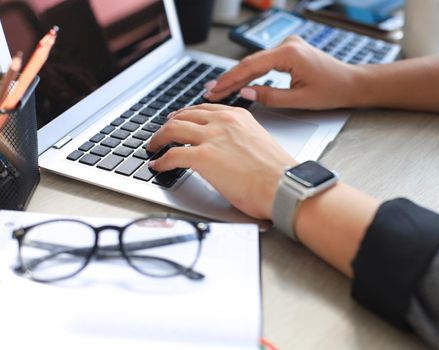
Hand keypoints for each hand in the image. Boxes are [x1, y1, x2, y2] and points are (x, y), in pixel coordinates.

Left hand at [147, 104, 296, 218]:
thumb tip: (227, 153)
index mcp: (238, 116)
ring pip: (173, 129)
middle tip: (161, 133)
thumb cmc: (278, 174)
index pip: (204, 109)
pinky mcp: (203, 157)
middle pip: (184, 115)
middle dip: (168, 124)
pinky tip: (158, 166)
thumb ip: (238, 141)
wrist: (285, 186)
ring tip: (153, 147)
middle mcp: (223, 121)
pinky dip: (161, 161)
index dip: (186, 115)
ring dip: (159, 138)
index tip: (179, 120)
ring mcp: (212, 137)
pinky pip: (172, 155)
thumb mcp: (258, 143)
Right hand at [204, 36, 362, 109]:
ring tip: (218, 88)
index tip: (214, 89)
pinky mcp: (289, 52)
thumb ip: (269, 96)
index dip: (230, 79)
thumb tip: (244, 93)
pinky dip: (251, 73)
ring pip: (255, 62)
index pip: (251, 66)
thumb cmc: (332, 90)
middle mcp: (287, 45)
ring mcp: (288, 46)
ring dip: (237, 76)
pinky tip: (237, 82)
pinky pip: (264, 62)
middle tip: (210, 91)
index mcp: (289, 53)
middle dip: (229, 78)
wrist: (351, 83)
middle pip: (250, 62)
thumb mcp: (299, 99)